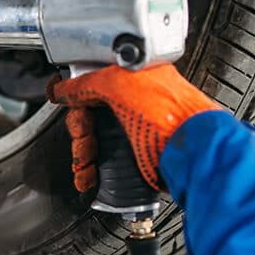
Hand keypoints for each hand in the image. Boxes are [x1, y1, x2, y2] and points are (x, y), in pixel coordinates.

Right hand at [50, 64, 223, 190]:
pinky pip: (105, 161)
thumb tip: (64, 87)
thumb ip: (88, 82)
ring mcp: (138, 129)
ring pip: (95, 140)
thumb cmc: (172, 116)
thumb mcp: (120, 84)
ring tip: (84, 164)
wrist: (193, 153)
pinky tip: (87, 176)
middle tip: (83, 139)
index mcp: (136, 79)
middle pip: (91, 114)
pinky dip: (91, 170)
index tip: (61, 101)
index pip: (94, 82)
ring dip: (82, 154)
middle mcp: (137, 102)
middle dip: (79, 130)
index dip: (75, 93)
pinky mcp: (138, 154)